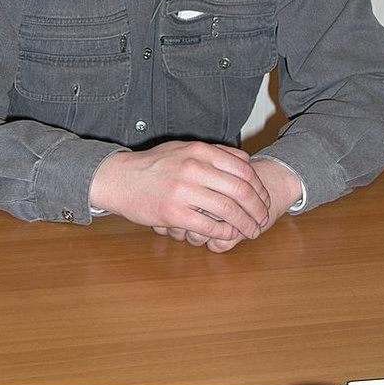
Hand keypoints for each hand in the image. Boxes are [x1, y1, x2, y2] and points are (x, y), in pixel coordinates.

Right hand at [152, 158, 302, 251]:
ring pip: (228, 209)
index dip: (259, 187)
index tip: (264, 199)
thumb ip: (213, 153)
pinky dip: (224, 232)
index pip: (244, 169)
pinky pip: (209, 226)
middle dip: (258, 207)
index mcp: (200, 150)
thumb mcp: (183, 149)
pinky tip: (229, 235)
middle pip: (241, 189)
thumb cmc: (153, 165)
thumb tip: (244, 161)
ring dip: (246, 224)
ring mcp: (184, 190)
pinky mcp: (174, 212)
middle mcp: (194, 167)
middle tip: (263, 218)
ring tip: (252, 231)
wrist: (119, 178)